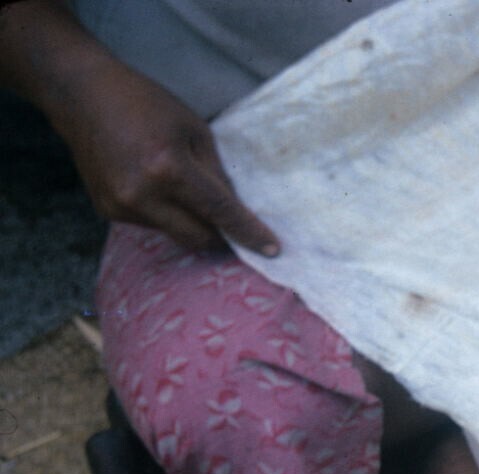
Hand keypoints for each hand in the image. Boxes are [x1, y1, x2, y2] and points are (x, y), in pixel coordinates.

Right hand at [51, 57, 279, 254]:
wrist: (81, 95)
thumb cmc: (144, 103)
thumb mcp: (194, 130)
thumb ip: (218, 173)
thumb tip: (238, 208)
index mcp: (169, 169)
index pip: (220, 212)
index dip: (248, 233)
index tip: (273, 250)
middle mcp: (142, 195)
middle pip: (199, 237)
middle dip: (222, 236)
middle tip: (236, 226)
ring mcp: (121, 206)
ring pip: (176, 232)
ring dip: (191, 221)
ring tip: (182, 187)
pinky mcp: (107, 211)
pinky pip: (152, 224)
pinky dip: (166, 213)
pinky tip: (155, 185)